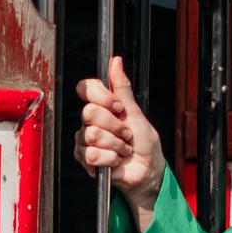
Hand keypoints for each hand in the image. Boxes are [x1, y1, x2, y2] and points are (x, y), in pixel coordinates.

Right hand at [76, 53, 165, 212]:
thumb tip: (116, 61)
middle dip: (114, 126)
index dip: (101, 97)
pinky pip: (90, 154)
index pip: (86, 88)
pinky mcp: (85, 157)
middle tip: (126, 134)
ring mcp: (86, 139)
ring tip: (124, 150)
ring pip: (91, 135)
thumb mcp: (136, 113)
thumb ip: (122, 88)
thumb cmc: (145, 143)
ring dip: (115, 145)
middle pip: (88, 112)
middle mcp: (91, 120)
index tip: (118, 108)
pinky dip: (109, 159)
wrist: (146, 171)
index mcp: (103, 106)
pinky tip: (115, 160)